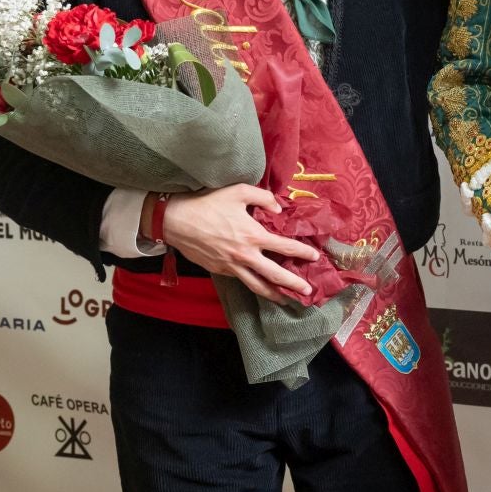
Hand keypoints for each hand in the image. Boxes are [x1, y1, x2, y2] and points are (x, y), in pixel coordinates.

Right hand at [154, 184, 319, 304]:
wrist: (176, 220)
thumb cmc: (208, 203)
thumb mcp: (239, 191)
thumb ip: (263, 197)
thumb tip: (278, 208)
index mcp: (253, 235)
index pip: (285, 246)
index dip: (302, 252)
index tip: (315, 257)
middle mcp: (245, 255)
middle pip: (275, 274)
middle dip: (293, 284)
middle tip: (307, 293)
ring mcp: (231, 266)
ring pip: (256, 285)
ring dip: (273, 294)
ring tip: (285, 300)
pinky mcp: (219, 270)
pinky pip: (240, 280)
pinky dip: (252, 286)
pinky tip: (259, 286)